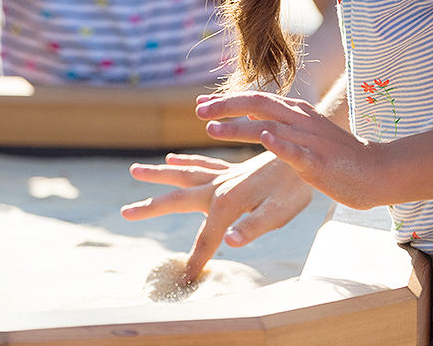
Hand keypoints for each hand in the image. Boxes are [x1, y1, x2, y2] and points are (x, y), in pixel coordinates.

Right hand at [122, 150, 313, 283]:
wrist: (308, 151)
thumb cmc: (297, 187)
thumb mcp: (280, 212)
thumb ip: (253, 227)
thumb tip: (229, 243)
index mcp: (227, 202)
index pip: (206, 240)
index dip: (196, 262)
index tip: (184, 281)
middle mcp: (219, 187)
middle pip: (177, 198)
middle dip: (150, 207)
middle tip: (124, 212)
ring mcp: (225, 175)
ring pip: (184, 174)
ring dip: (159, 174)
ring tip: (136, 170)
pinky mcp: (234, 168)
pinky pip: (202, 164)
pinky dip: (185, 161)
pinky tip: (174, 157)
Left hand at [196, 91, 389, 210]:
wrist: (378, 170)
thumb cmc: (339, 155)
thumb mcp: (305, 134)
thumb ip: (279, 124)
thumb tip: (252, 115)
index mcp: (296, 113)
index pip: (255, 99)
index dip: (226, 100)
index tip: (199, 103)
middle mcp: (300, 120)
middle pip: (257, 104)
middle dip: (225, 107)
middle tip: (197, 111)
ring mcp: (309, 140)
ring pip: (270, 127)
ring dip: (239, 126)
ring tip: (212, 128)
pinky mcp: (319, 162)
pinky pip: (297, 151)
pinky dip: (280, 144)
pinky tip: (266, 139)